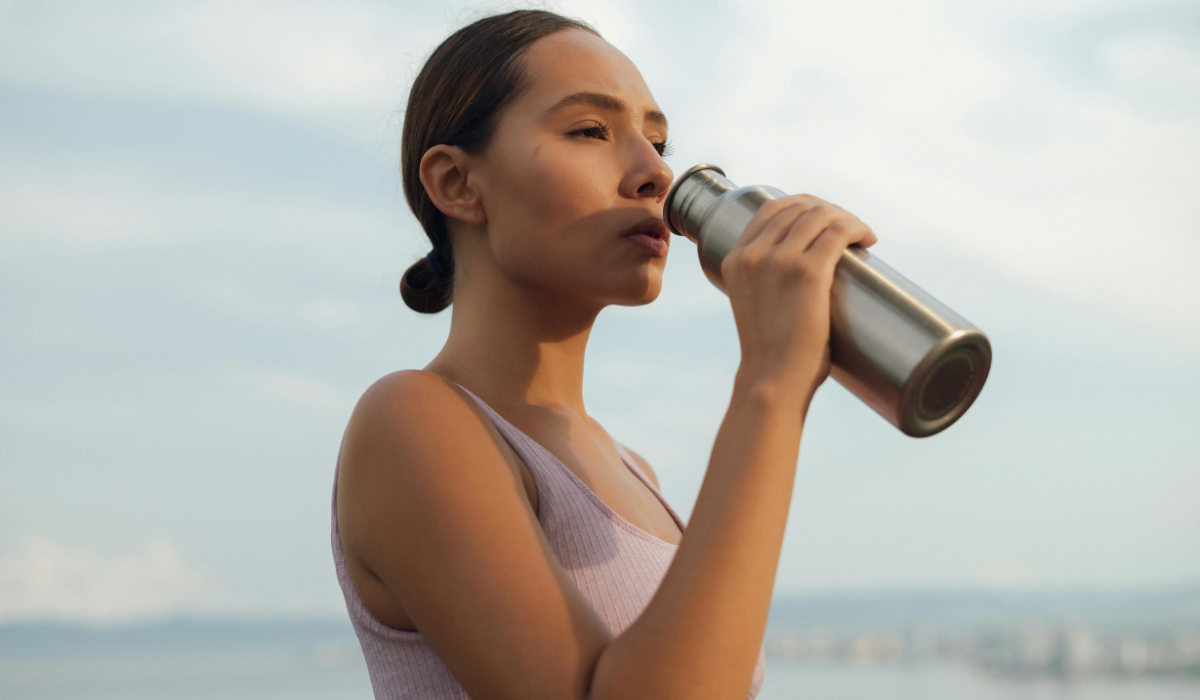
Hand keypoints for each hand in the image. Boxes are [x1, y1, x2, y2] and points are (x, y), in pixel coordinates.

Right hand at [720, 195, 876, 402]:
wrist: (773, 378)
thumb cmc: (772, 352)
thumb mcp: (754, 305)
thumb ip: (766, 283)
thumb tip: (801, 273)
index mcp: (736, 259)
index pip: (770, 208)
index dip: (802, 204)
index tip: (823, 217)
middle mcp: (754, 254)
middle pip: (798, 208)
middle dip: (829, 210)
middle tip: (848, 229)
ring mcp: (780, 261)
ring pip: (821, 216)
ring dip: (846, 217)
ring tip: (861, 234)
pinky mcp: (808, 272)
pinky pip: (838, 233)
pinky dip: (857, 227)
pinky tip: (867, 237)